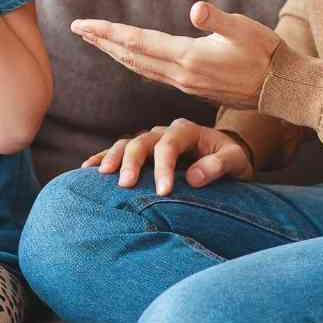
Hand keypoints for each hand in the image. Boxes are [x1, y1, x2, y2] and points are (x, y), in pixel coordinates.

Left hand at [71, 2, 281, 109]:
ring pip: (140, 67)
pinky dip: (134, 63)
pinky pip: (152, 74)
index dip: (108, 32)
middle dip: (102, 42)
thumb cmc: (267, 53)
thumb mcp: (245, 30)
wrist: (282, 89)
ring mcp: (185, 84)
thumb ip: (218, 19)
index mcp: (188, 58)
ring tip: (96, 41)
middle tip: (78, 29)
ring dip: (115, 53)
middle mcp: (181, 75)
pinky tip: (129, 57)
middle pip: (131, 57)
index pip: (137, 43)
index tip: (83, 24)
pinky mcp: (192, 88)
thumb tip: (195, 8)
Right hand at [83, 118, 254, 194]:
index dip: (164, 168)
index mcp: (186, 130)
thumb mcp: (235, 161)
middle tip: (125, 184)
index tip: (162, 192)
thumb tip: (193, 177)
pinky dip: (103, 158)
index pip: (169, 145)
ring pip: (125, 143)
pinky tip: (88, 169)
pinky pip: (118, 150)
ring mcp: (149, 139)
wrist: (223, 155)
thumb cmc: (229, 159)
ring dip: (113, 158)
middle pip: (141, 141)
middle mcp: (164, 131)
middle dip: (132, 162)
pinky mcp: (141, 151)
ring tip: (102, 176)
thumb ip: (219, 165)